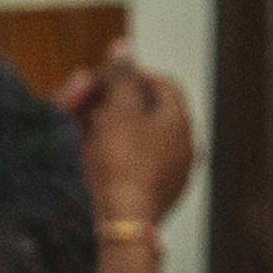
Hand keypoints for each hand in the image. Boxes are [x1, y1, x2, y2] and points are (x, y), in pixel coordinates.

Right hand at [60, 42, 193, 230]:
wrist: (124, 224)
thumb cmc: (123, 165)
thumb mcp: (119, 111)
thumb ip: (122, 76)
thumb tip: (124, 47)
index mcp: (181, 123)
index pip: (163, 84)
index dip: (132, 76)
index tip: (107, 78)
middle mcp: (184, 148)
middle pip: (151, 112)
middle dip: (118, 101)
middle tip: (92, 101)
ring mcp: (173, 174)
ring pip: (142, 138)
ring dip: (115, 126)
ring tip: (89, 125)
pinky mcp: (158, 195)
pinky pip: (138, 163)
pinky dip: (118, 151)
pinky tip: (96, 153)